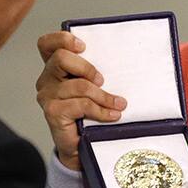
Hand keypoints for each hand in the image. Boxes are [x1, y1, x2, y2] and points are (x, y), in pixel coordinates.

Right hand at [35, 31, 126, 169]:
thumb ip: (101, 72)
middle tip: (103, 80)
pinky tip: (113, 116)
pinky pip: (82, 105)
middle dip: (87, 67)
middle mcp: (46, 79)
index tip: (84, 46)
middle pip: (61, 58)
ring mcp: (47, 96)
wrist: (81, 148)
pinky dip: (101, 110)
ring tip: (119, 104)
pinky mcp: (53, 112)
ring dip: (103, 95)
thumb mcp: (95, 88)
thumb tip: (140, 56)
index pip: (47, 44)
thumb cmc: (90, 114)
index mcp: (55, 68)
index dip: (63, 39)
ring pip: (79, 85)